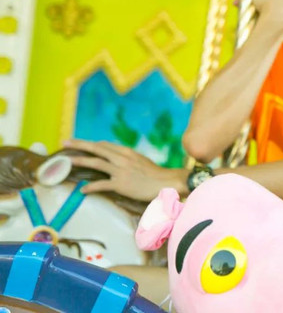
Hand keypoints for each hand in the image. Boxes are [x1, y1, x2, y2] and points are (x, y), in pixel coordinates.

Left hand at [64, 139, 187, 201]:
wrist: (166, 182)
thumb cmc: (154, 173)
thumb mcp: (140, 160)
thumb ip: (127, 158)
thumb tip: (115, 157)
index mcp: (126, 152)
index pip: (105, 145)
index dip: (91, 144)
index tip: (80, 143)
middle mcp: (122, 158)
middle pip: (97, 149)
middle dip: (80, 145)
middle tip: (66, 143)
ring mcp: (120, 170)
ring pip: (96, 163)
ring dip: (80, 160)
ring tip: (68, 161)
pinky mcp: (121, 184)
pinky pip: (101, 184)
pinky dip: (90, 187)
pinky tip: (82, 189)